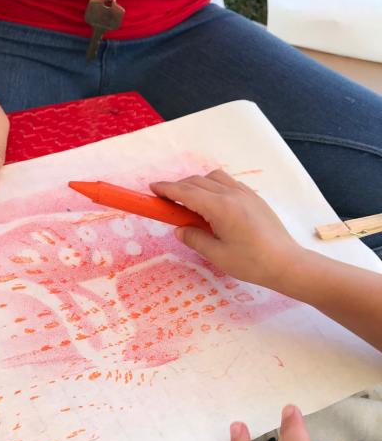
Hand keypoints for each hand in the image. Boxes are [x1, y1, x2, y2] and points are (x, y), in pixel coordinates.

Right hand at [150, 170, 303, 289]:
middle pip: (197, 181)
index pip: (186, 192)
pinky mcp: (254, 197)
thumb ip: (194, 238)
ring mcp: (245, 193)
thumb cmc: (251, 263)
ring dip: (197, 184)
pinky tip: (212, 204)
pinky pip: (228, 183)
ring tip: (190, 202)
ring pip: (213, 177)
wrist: (286, 263)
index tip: (152, 188)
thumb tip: (179, 229)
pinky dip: (213, 186)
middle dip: (178, 187)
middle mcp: (232, 194)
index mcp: (221, 208)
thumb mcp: (217, 255)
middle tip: (166, 201)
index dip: (167, 189)